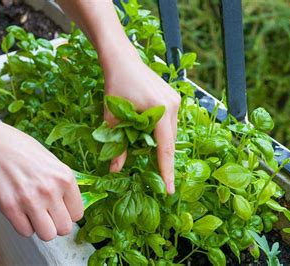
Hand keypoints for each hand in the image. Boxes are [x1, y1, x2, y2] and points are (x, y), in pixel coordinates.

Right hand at [0, 117, 83, 240]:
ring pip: (47, 235)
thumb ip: (64, 186)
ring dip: (41, 228)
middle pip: (64, 228)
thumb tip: (72, 210)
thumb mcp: (54, 164)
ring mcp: (30, 200)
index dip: (68, 213)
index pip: (78, 214)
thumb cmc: (25, 153)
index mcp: (65, 178)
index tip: (59, 208)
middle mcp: (50, 190)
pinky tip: (20, 210)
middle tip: (47, 213)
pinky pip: (26, 232)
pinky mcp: (10, 208)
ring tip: (34, 213)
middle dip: (56, 223)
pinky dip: (24, 225)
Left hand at [103, 54, 180, 193]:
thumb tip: (114, 170)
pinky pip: (170, 123)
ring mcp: (175, 100)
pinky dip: (161, 134)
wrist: (122, 60)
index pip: (165, 148)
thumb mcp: (113, 117)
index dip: (166, 171)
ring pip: (170, 133)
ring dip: (161, 145)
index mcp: (159, 110)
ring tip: (150, 156)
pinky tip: (150, 138)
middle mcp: (172, 105)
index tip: (169, 190)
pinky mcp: (173, 97)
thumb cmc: (115, 85)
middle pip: (169, 141)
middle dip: (163, 160)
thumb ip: (116, 145)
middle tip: (158, 180)